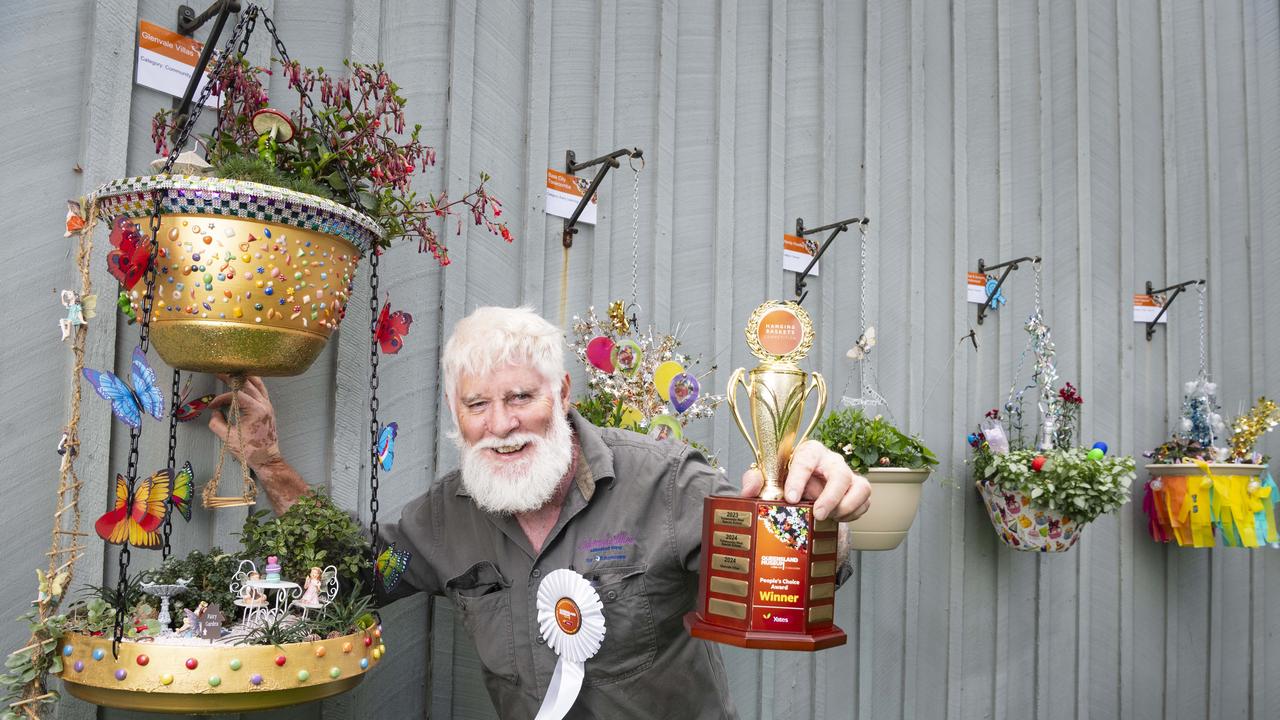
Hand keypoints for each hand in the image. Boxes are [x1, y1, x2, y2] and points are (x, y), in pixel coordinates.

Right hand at [207, 375, 282, 470]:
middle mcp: (264, 404)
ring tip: (232, 371)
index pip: (237, 395)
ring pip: (258, 383)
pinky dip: (252, 383)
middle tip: (219, 371)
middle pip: (248, 383)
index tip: (212, 405)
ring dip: (244, 377)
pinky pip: (261, 390)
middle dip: (232, 377)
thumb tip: (215, 411)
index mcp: (257, 410)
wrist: (267, 458)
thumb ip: (216, 423)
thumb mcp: (228, 438)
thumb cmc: (250, 450)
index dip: (222, 398)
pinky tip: (244, 381)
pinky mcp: (268, 408)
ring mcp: (268, 405)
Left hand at [740, 439, 870, 521]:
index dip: (799, 479)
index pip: (806, 459)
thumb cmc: (786, 479)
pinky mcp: (858, 489)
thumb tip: (749, 490)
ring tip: (829, 518)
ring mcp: (847, 475)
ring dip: (846, 506)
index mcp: (808, 452)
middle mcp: (831, 461)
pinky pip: (865, 501)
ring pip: (860, 486)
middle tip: (817, 514)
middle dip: (829, 497)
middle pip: (840, 474)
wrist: (801, 489)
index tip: (790, 498)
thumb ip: (755, 480)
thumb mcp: (767, 478)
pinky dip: (854, 513)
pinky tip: (836, 519)